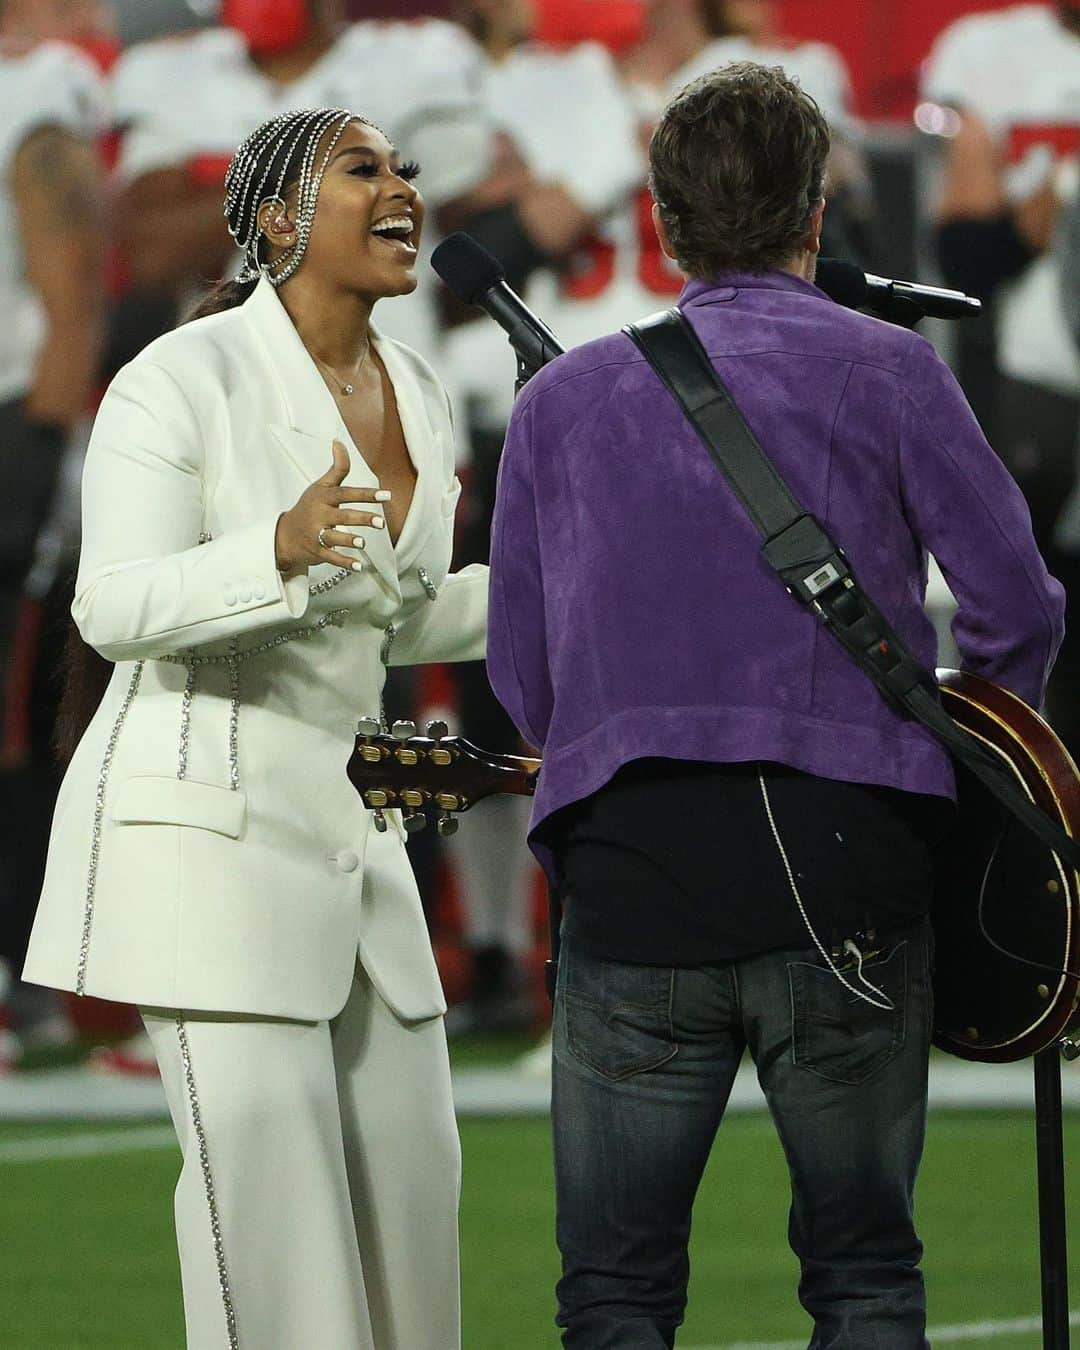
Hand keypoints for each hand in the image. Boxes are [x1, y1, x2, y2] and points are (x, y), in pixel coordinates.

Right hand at [275, 440, 389, 575]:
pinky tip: (359, 565)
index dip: (366, 494)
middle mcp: (320, 515)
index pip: (346, 493)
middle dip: (362, 519)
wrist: (284, 535)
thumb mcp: (320, 486)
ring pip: (334, 538)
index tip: (385, 495)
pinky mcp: (316, 552)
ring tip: (363, 542)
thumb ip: (336, 468)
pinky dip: (344, 562)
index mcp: (323, 498)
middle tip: (381, 522)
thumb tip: (339, 442)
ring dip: (349, 540)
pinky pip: (331, 558)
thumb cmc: (308, 507)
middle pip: (342, 516)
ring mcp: (316, 535)